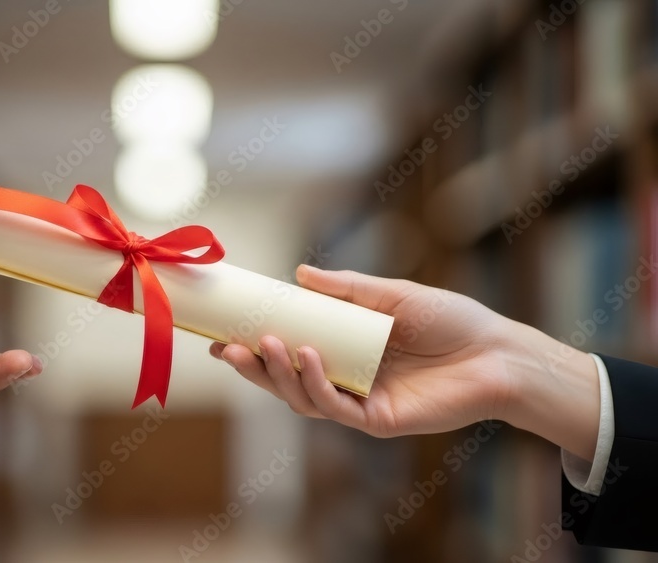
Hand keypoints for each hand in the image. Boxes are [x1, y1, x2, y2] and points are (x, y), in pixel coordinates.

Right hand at [211, 265, 599, 458]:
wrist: (498, 352)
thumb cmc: (450, 321)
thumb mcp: (391, 294)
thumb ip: (347, 288)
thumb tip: (300, 274)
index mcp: (345, 351)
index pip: (289, 352)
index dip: (254, 346)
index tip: (223, 334)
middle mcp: (346, 380)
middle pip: (286, 380)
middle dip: (253, 367)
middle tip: (228, 347)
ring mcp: (360, 402)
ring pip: (302, 397)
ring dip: (278, 374)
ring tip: (265, 344)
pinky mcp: (377, 420)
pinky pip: (335, 407)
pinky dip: (316, 384)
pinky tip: (309, 358)